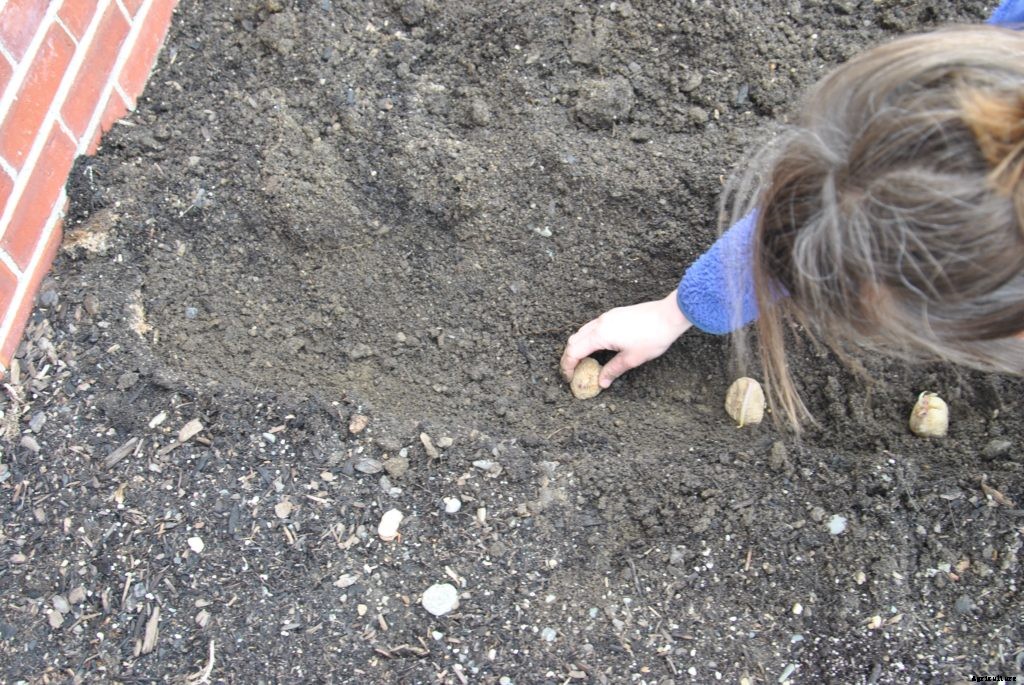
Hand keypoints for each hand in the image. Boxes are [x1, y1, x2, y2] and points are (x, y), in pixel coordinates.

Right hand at [560, 291, 692, 388]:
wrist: (669, 315)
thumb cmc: (653, 337)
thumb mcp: (632, 359)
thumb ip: (613, 370)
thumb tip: (601, 382)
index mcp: (600, 335)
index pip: (574, 351)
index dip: (567, 366)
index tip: (569, 378)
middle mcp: (599, 323)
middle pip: (574, 340)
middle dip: (569, 357)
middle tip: (573, 372)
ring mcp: (606, 317)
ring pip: (583, 332)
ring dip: (578, 347)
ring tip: (584, 362)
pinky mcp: (614, 315)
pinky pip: (593, 327)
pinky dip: (588, 339)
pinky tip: (597, 349)